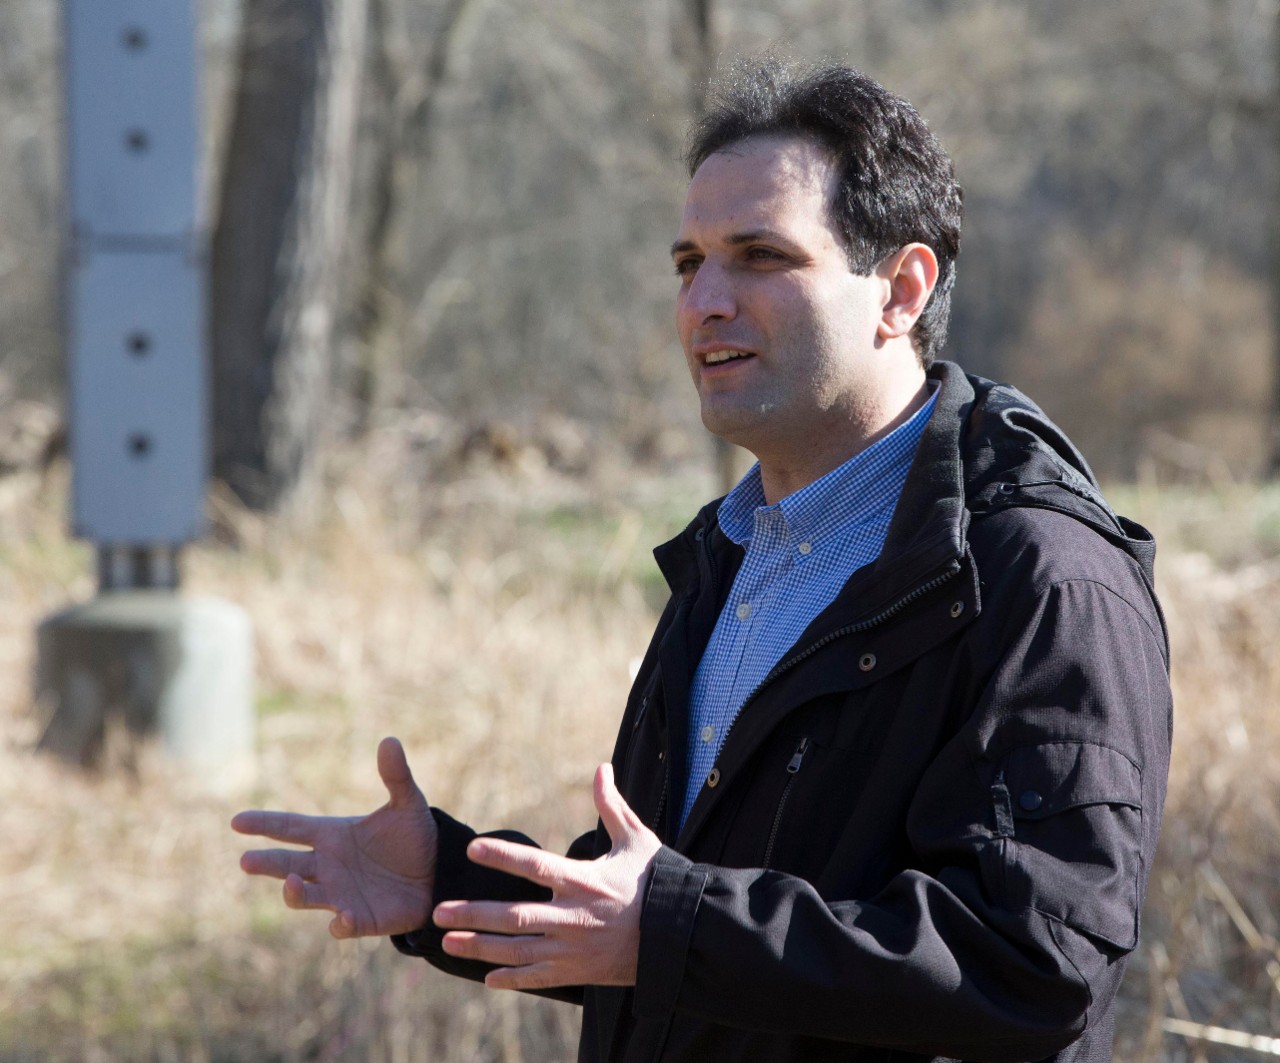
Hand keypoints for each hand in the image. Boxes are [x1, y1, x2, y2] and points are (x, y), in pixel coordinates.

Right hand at [231, 736, 436, 938]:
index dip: (264, 824)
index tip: (237, 821)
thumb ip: (395, 776)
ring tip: (292, 882)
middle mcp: (329, 866)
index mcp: (333, 835)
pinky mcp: (361, 919)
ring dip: (294, 893)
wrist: (438, 872)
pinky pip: (343, 925)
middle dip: (266, 863)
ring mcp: (341, 894)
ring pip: (305, 897)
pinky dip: (340, 923)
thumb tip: (390, 740)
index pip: (291, 828)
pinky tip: (344, 917)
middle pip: (287, 865)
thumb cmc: (415, 836)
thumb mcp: (407, 804)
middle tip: (245, 861)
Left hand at [433, 763, 660, 989]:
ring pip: (518, 950)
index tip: (472, 850)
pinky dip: (512, 979)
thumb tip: (602, 768)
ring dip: (480, 948)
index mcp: (583, 880)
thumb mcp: (636, 840)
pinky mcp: (579, 972)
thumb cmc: (657, 882)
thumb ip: (611, 806)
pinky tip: (486, 978)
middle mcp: (573, 916)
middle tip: (437, 911)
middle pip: (514, 916)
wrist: (680, 934)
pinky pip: (539, 977)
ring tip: (447, 942)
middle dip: (473, 915)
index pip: (534, 866)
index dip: (502, 857)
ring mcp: (574, 949)